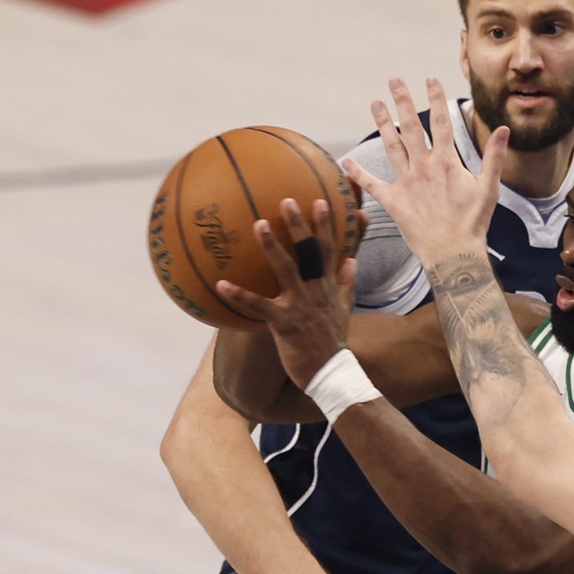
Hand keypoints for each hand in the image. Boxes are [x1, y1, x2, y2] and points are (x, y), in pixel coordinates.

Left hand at [217, 197, 355, 389]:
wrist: (330, 372)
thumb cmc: (332, 341)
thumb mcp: (346, 308)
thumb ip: (348, 282)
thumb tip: (352, 259)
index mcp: (329, 286)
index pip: (331, 249)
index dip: (327, 225)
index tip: (320, 201)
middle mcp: (317, 291)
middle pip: (310, 252)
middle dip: (300, 226)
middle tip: (287, 201)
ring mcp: (300, 305)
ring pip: (286, 270)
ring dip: (272, 246)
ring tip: (258, 224)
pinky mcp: (284, 323)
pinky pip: (258, 306)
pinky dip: (240, 295)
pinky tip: (221, 283)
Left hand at [344, 77, 504, 267]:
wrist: (453, 253)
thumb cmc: (473, 222)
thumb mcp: (489, 188)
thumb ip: (494, 156)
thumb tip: (504, 129)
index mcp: (446, 162)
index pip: (440, 122)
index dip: (435, 98)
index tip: (429, 79)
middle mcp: (423, 167)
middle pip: (411, 127)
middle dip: (402, 101)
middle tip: (394, 81)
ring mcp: (406, 183)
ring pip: (391, 146)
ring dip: (383, 123)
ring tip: (375, 104)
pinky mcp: (393, 201)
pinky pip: (371, 184)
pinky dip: (358, 173)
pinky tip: (346, 162)